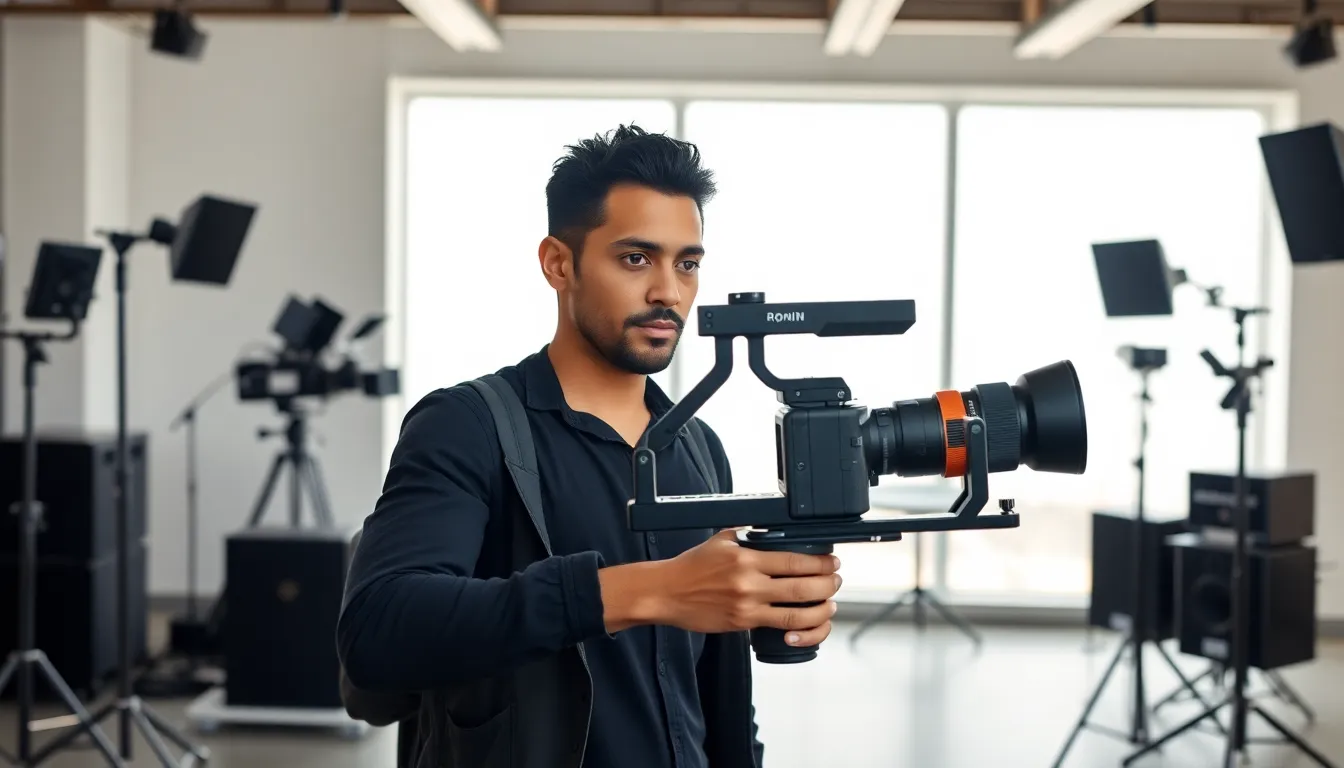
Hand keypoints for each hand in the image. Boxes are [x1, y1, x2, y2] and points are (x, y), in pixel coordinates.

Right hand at [608, 529, 840, 647]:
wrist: (666, 592)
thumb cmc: (691, 567)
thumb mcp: (721, 540)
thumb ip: (746, 534)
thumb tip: (770, 526)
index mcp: (746, 558)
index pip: (794, 560)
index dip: (820, 563)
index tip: (832, 561)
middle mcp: (749, 582)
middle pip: (803, 586)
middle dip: (828, 584)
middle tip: (835, 580)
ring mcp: (747, 606)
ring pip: (797, 613)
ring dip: (820, 610)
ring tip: (829, 604)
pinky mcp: (742, 623)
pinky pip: (778, 628)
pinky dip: (798, 629)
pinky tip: (806, 627)